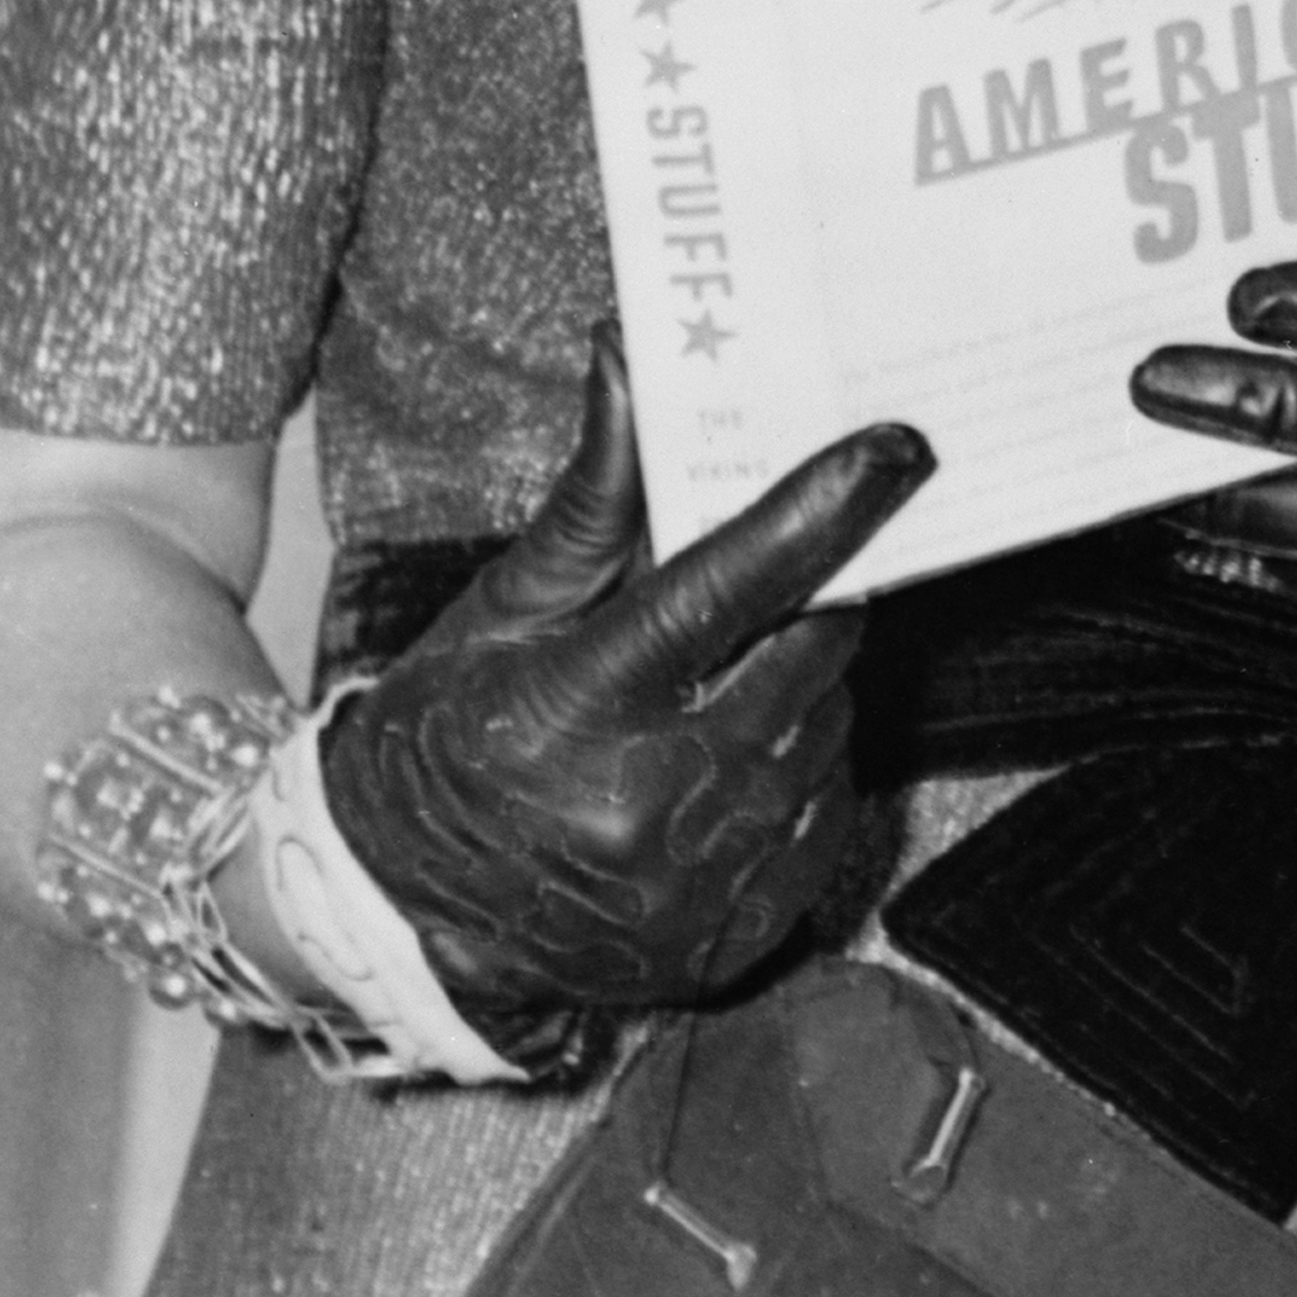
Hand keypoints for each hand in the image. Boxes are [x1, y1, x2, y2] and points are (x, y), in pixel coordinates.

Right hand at [321, 332, 929, 1066]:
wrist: (402, 919)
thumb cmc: (446, 742)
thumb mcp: (501, 612)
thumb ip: (595, 500)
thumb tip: (629, 366)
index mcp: (581, 708)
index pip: (733, 586)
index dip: (823, 508)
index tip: (894, 448)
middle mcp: (654, 800)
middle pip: (812, 646)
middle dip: (812, 595)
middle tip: (777, 578)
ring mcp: (706, 875)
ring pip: (829, 722)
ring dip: (800, 683)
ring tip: (718, 686)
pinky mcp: (745, 929)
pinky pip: (829, 805)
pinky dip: (796, 766)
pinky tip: (726, 764)